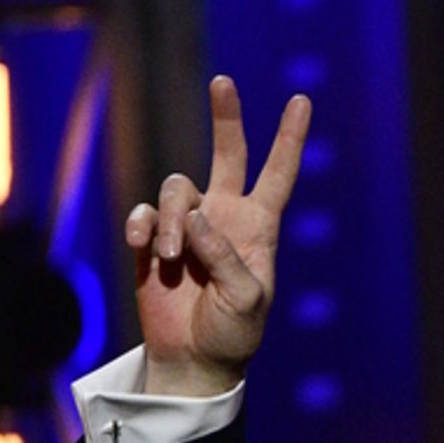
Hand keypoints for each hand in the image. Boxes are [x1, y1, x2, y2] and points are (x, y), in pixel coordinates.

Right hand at [126, 75, 310, 395]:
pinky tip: (145, 247)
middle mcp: (225, 218)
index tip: (301, 100)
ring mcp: (189, 226)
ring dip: (170, 218)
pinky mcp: (153, 239)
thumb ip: (224, 256)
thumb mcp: (245, 300)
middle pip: (228, 155)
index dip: (289, 139)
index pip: (278, 175)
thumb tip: (195, 216)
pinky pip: (145, 212)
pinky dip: (142, 225)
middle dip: (226, 119)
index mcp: (259, 229)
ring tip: (167, 256)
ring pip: (177, 189)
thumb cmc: (233, 334)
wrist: (193, 359)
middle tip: (223, 83)